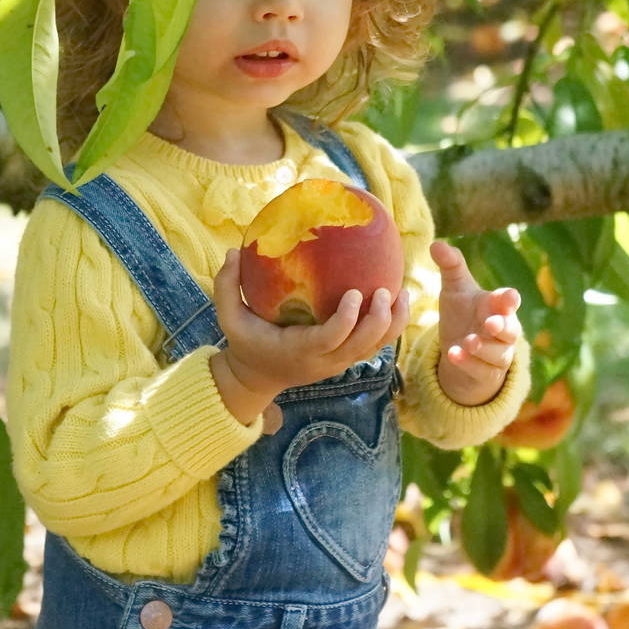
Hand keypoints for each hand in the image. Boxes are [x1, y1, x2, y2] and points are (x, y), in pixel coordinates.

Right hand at [208, 248, 409, 425]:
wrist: (257, 377)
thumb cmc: (245, 341)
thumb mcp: (228, 317)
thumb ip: (226, 286)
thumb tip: (233, 251)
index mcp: (299, 351)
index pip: (331, 339)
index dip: (348, 319)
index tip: (356, 292)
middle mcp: (324, 361)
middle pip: (363, 346)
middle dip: (379, 320)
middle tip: (387, 289)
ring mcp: (338, 363)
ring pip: (376, 348)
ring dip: (393, 323)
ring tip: (402, 291)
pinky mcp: (345, 360)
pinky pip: (374, 345)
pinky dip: (389, 325)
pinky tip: (395, 298)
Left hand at [431, 239, 522, 406]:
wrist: (459, 348)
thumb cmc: (463, 312)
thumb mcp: (455, 288)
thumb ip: (450, 265)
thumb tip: (436, 243)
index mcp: (497, 306)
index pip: (509, 301)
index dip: (509, 299)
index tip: (508, 296)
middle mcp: (502, 331)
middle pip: (510, 330)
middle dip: (502, 327)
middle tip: (491, 323)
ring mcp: (497, 354)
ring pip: (497, 353)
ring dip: (484, 348)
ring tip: (468, 342)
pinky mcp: (485, 373)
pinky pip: (481, 370)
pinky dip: (469, 364)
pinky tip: (453, 355)